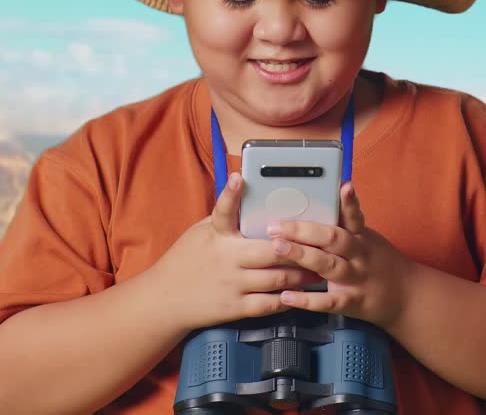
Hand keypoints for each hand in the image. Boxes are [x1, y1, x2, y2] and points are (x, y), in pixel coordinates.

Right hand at [149, 172, 325, 331]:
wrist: (165, 299)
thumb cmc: (187, 260)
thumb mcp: (200, 233)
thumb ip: (225, 219)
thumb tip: (248, 198)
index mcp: (216, 236)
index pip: (223, 211)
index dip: (231, 193)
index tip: (240, 178)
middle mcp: (225, 259)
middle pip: (271, 251)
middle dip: (299, 249)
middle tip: (320, 243)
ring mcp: (232, 285)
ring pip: (277, 278)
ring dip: (302, 274)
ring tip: (319, 268)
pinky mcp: (235, 308)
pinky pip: (269, 304)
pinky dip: (288, 298)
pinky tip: (300, 293)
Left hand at [265, 182, 414, 327]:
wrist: (407, 297)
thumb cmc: (380, 263)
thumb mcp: (369, 239)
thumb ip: (347, 224)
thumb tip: (322, 202)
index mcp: (362, 238)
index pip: (354, 216)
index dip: (348, 202)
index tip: (343, 186)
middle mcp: (360, 256)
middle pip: (334, 239)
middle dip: (304, 230)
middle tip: (276, 225)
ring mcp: (357, 279)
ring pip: (329, 265)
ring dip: (302, 255)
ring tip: (278, 247)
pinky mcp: (352, 302)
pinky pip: (329, 301)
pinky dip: (307, 300)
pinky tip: (287, 296)